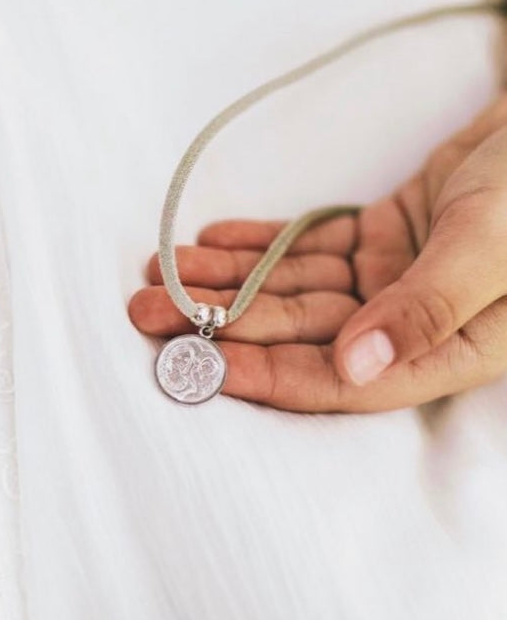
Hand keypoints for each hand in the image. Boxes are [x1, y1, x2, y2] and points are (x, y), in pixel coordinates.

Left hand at [129, 96, 506, 411]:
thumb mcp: (493, 243)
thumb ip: (429, 307)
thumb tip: (355, 367)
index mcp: (448, 347)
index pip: (344, 381)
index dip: (269, 376)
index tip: (199, 366)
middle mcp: (410, 322)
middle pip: (300, 333)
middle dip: (221, 323)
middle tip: (146, 312)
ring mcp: (391, 278)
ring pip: (292, 288)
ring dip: (226, 281)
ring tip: (160, 273)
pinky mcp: (378, 238)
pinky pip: (306, 248)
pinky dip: (256, 245)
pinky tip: (207, 243)